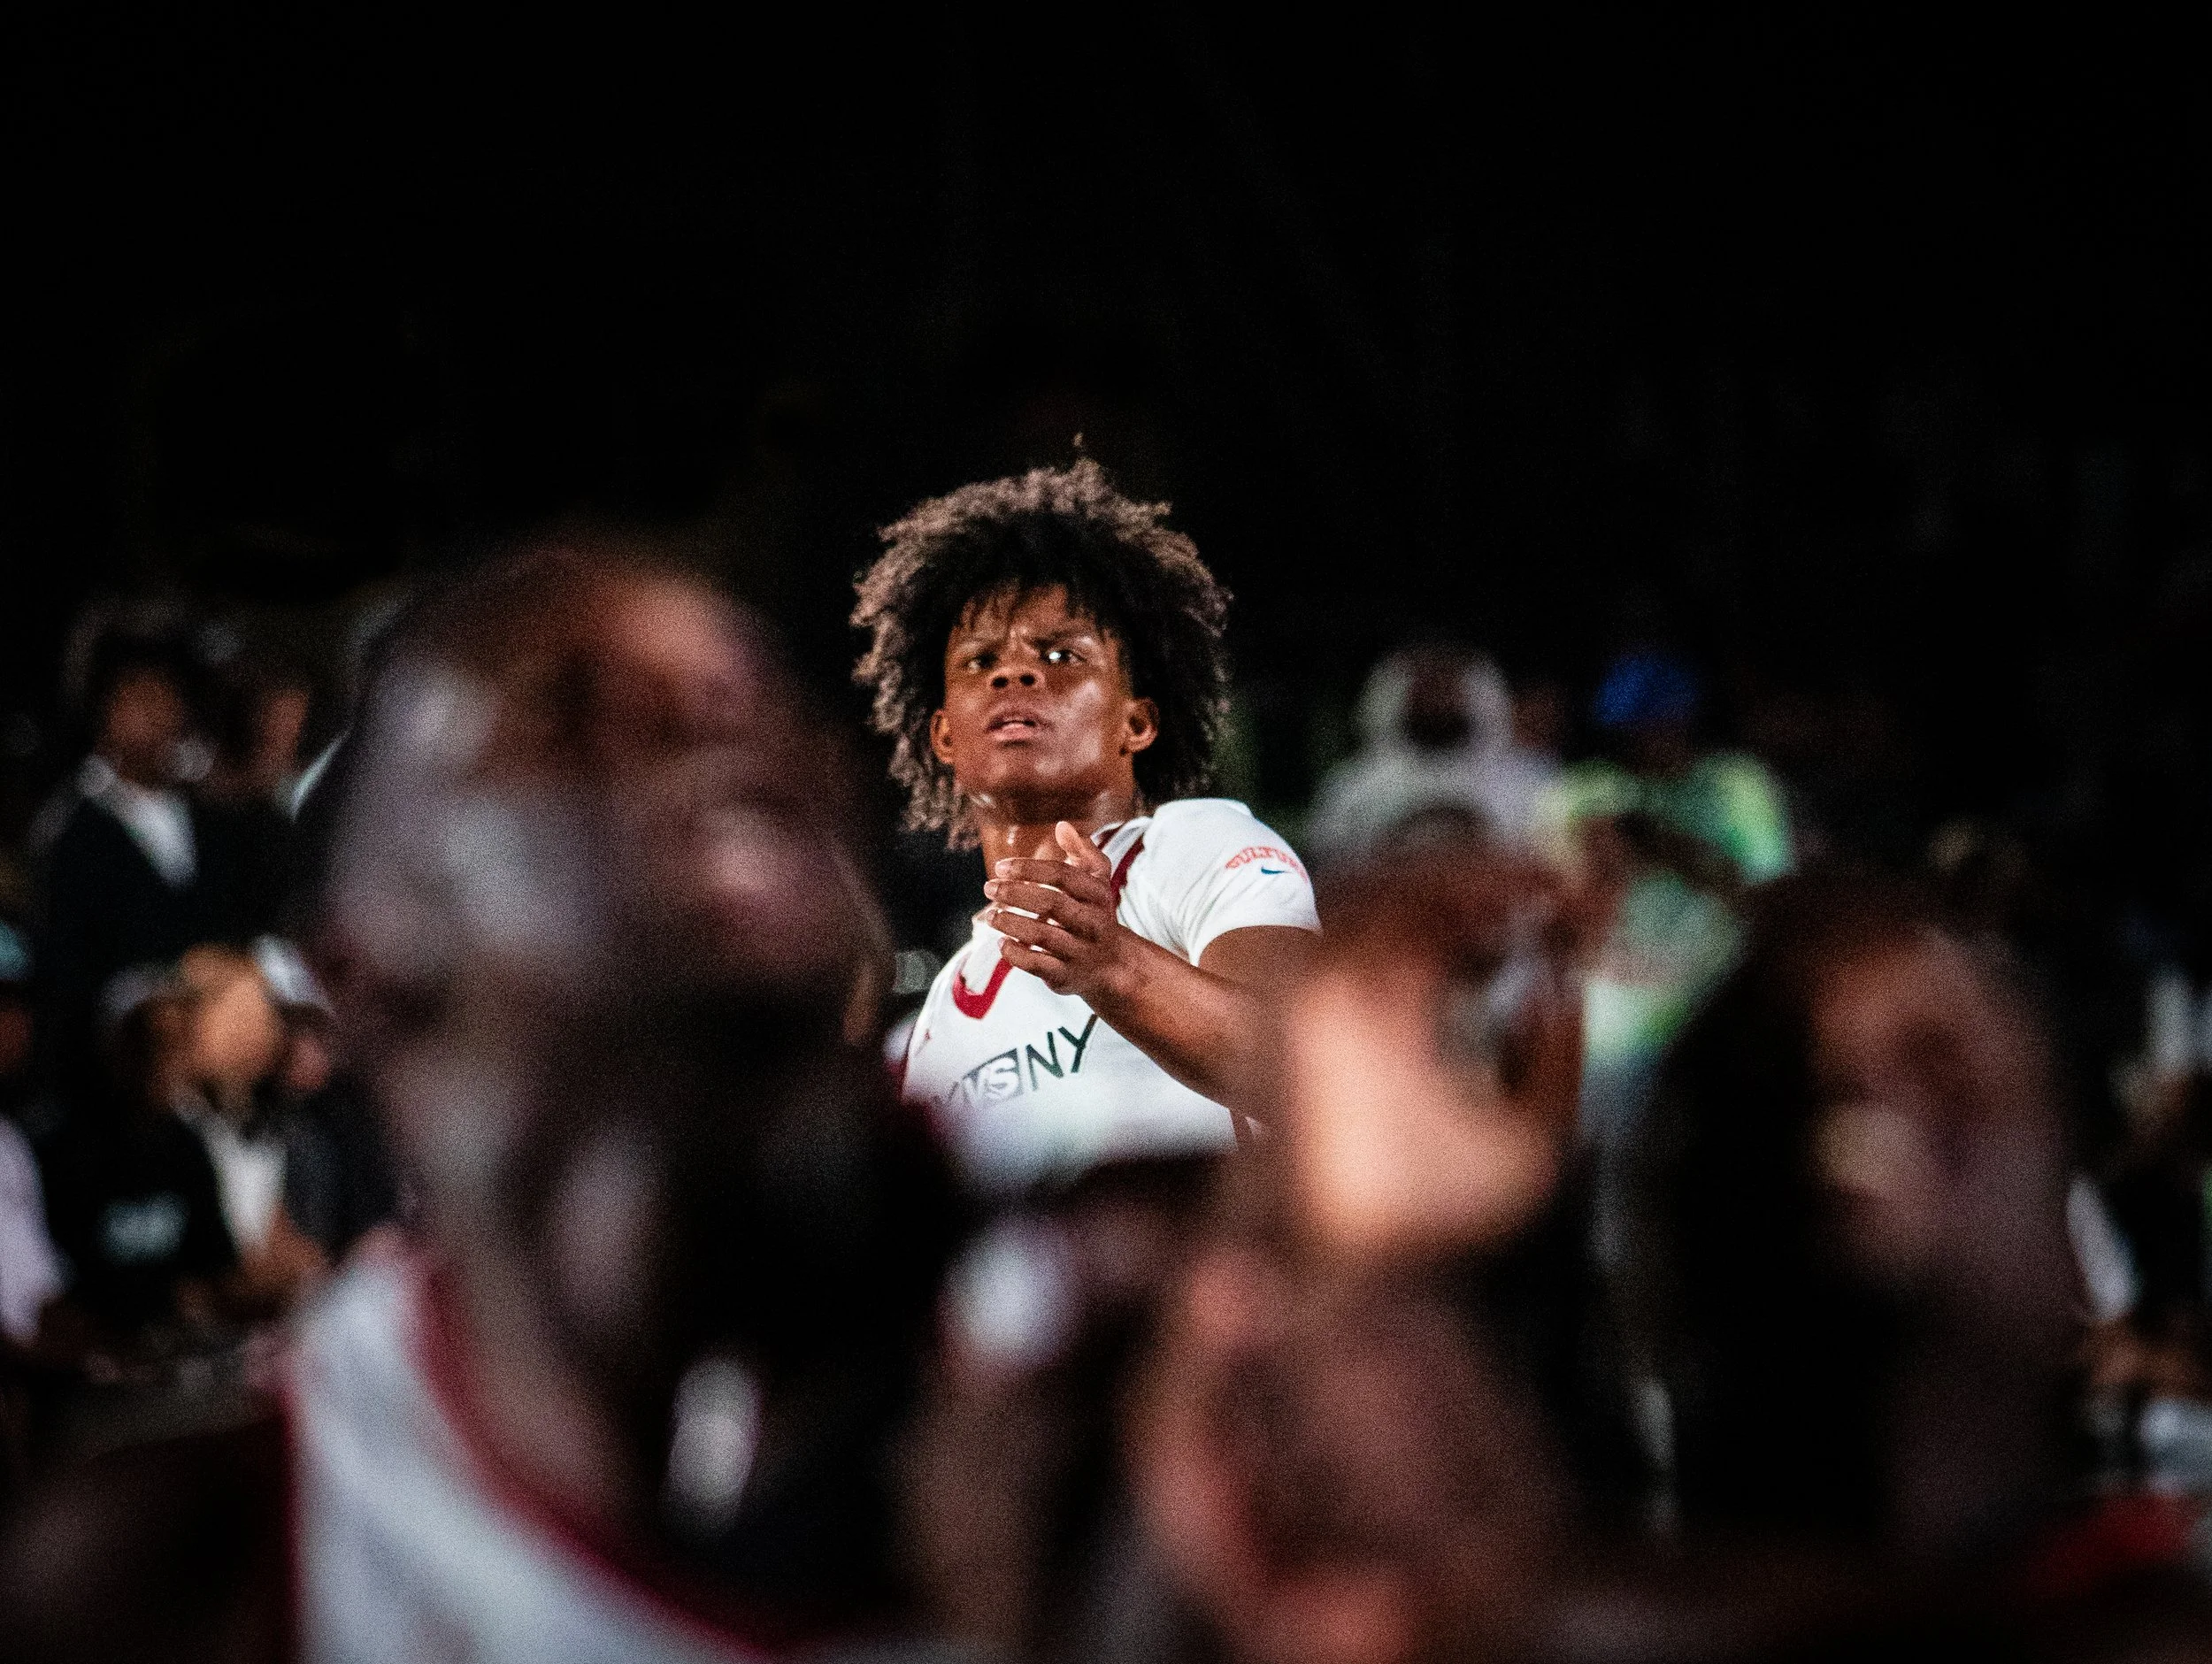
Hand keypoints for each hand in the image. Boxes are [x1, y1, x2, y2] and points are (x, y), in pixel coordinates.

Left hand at [984, 820, 1134, 1000]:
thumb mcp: (1097, 882)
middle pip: (1052, 903)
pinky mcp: (1067, 976)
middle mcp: (1092, 923)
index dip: (1030, 868)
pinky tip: (1002, 943)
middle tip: (989, 888)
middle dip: (1016, 893)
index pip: (1063, 875)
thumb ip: (1082, 852)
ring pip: (1043, 935)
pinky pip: (1039, 965)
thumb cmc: (1095, 914)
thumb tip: (1063, 825)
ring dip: (1011, 923)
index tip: (1001, 867)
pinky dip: (1017, 955)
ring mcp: (1080, 950)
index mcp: (1098, 895)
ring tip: (990, 915)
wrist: (1113, 965)